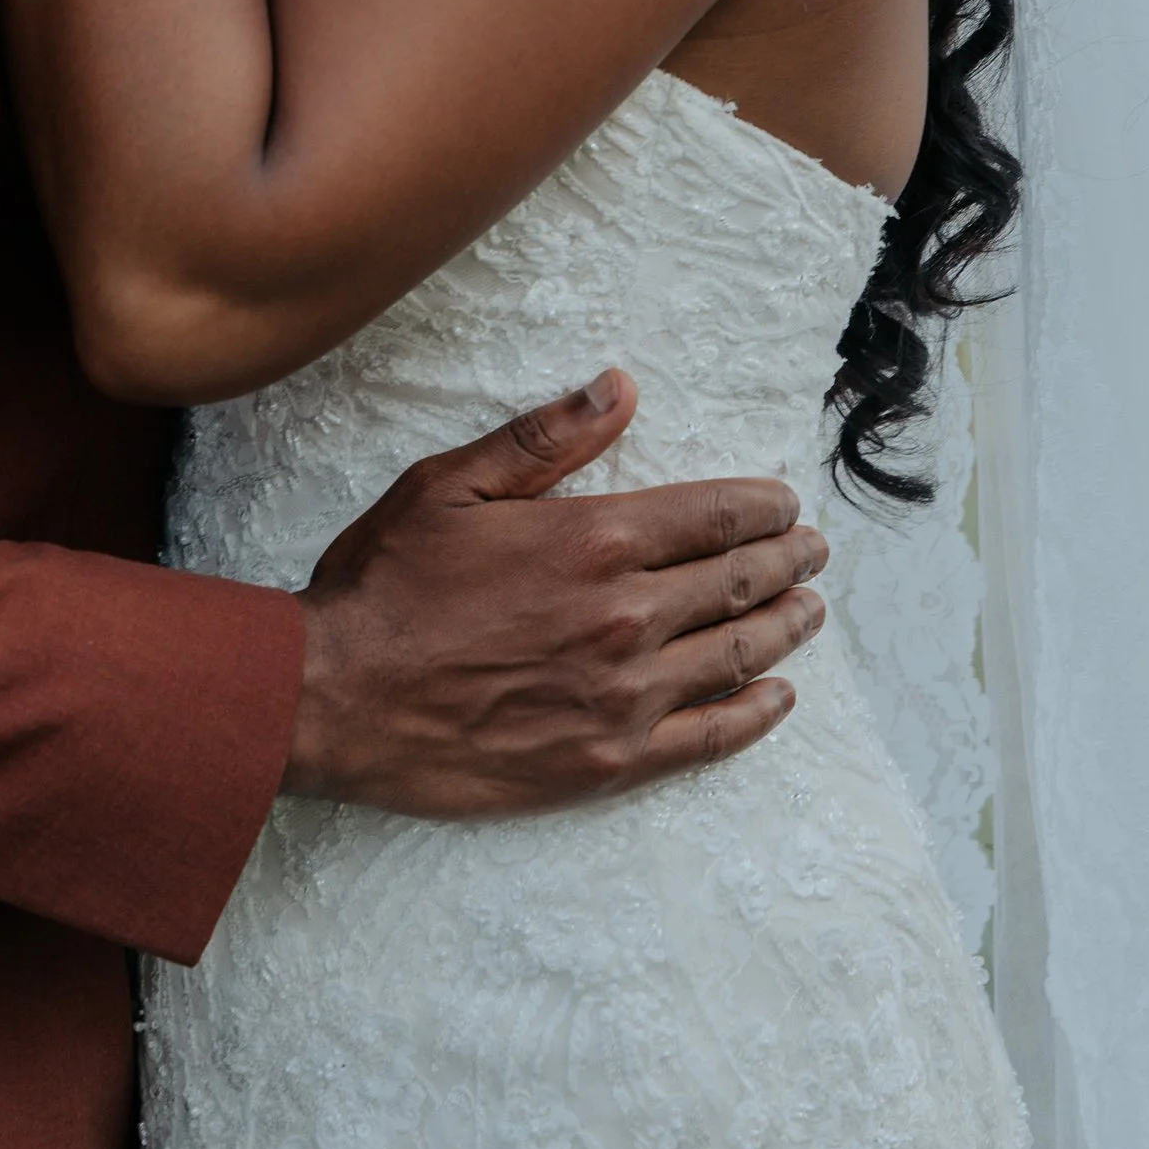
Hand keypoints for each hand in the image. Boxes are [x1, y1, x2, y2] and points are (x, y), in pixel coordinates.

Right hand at [283, 368, 828, 814]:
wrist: (335, 699)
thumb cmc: (385, 585)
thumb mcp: (450, 485)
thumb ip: (543, 438)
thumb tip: (619, 389)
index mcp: (593, 539)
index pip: (715, 515)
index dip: (764, 507)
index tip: (786, 505)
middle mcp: (625, 616)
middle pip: (739, 582)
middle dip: (787, 560)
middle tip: (813, 552)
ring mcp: (623, 695)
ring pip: (735, 655)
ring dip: (784, 627)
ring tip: (809, 610)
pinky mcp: (609, 759)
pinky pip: (709, 736)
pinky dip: (755, 713)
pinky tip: (777, 695)